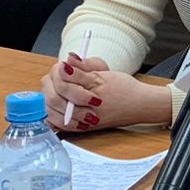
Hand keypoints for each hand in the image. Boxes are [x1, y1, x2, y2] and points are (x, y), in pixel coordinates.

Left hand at [40, 53, 170, 131]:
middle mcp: (80, 115)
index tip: (64, 65)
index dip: (60, 72)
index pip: (60, 85)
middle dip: (53, 84)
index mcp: (85, 101)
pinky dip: (53, 112)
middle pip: (51, 99)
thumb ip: (81, 70)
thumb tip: (67, 62)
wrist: (140, 106)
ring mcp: (79, 124)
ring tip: (57, 86)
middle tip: (60, 74)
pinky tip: (55, 104)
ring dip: (50, 96)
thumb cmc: (125, 91)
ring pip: (51, 111)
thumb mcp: (102, 76)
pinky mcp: (79, 128)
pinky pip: (57, 123)